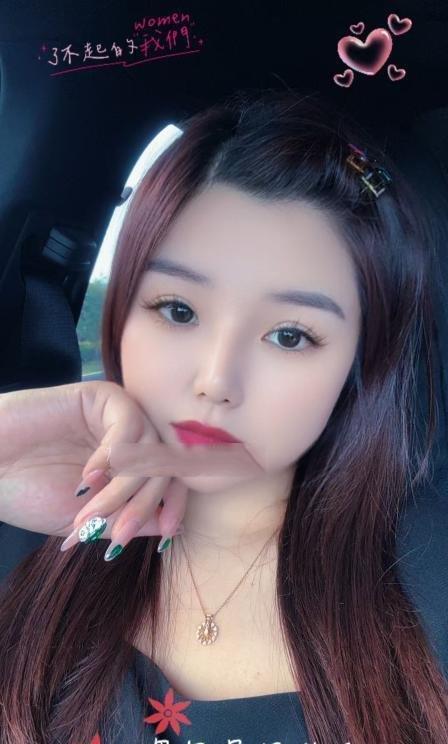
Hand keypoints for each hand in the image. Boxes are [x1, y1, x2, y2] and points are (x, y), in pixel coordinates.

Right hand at [0, 380, 260, 554]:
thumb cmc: (29, 493)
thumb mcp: (86, 520)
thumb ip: (126, 520)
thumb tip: (173, 526)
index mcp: (130, 464)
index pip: (168, 480)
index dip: (174, 505)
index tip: (168, 532)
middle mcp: (130, 436)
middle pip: (162, 466)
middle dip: (143, 505)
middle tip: (121, 532)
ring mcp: (118, 415)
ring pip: (147, 450)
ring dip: (123, 488)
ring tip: (91, 511)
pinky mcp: (101, 396)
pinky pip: (127, 425)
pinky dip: (112, 456)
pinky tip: (87, 477)